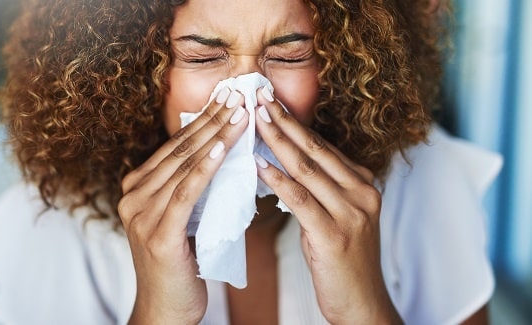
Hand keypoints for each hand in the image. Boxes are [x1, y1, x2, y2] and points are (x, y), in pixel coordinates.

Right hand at [119, 88, 248, 323]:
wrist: (166, 310)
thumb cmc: (178, 265)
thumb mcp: (181, 219)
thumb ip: (188, 189)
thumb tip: (220, 153)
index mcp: (135, 190)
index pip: (173, 147)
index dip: (201, 120)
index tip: (227, 99)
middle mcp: (132, 197)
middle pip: (178, 150)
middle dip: (211, 120)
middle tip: (238, 96)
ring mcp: (141, 215)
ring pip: (184, 166)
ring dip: (215, 137)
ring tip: (240, 115)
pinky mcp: (158, 234)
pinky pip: (186, 192)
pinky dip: (206, 168)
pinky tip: (223, 148)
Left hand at [253, 89, 401, 323]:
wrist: (362, 304)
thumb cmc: (341, 260)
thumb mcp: (335, 216)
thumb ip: (318, 188)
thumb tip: (282, 160)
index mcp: (362, 183)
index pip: (323, 145)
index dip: (294, 121)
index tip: (269, 100)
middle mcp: (361, 192)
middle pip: (315, 149)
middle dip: (284, 120)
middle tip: (258, 95)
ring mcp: (351, 212)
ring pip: (307, 168)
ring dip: (277, 140)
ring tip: (253, 118)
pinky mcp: (334, 234)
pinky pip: (301, 199)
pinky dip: (278, 179)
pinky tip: (258, 164)